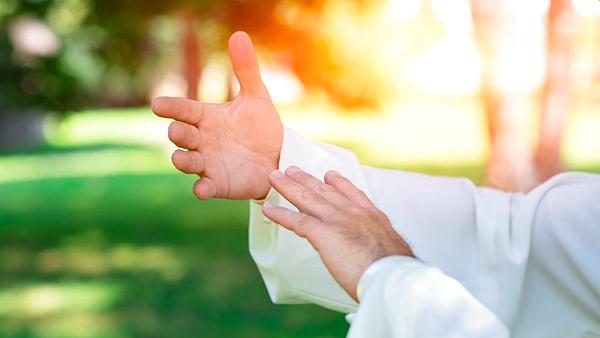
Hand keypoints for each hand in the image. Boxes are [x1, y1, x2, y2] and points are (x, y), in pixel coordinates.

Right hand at [152, 31, 282, 199]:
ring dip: (182, 161)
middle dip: (178, 133)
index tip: (158, 105)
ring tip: (180, 158)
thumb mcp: (256, 97)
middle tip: (177, 130)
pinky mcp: (218, 184)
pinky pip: (205, 187)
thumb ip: (246, 70)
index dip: (172, 107)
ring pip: (187, 162)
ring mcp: (208, 163)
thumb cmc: (262, 127)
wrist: (278, 157)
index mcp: (207, 118)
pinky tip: (202, 190)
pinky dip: (201, 189)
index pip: (185, 110)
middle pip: (182, 135)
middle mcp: (202, 140)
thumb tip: (239, 34)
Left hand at [262, 166, 413, 300]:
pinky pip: (297, 220)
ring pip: (308, 199)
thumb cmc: (395, 273)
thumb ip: (381, 249)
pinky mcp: (324, 233)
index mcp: (373, 218)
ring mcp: (338, 220)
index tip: (330, 175)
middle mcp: (355, 213)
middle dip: (307, 179)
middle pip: (325, 191)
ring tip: (274, 178)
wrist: (392, 276)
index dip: (340, 183)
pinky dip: (280, 214)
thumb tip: (379, 258)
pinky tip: (268, 209)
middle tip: (292, 169)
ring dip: (288, 187)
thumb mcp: (393, 252)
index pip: (353, 195)